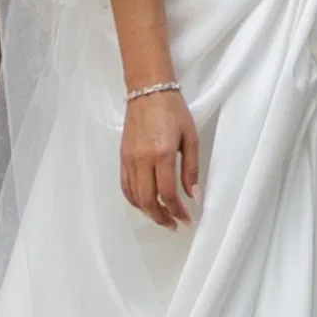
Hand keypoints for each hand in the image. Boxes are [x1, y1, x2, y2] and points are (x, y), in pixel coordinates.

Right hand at [119, 86, 200, 226]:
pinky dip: (134, 200)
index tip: (187, 220)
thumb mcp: (190, 137)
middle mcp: (142, 160)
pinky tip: (145, 204)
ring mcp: (129, 159)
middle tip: (174, 225)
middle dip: (161, 217)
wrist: (148, 90)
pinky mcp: (122, 157)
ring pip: (134, 196)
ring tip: (162, 218)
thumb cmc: (173, 110)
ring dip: (148, 212)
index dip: (177, 211)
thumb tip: (194, 195)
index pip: (167, 193)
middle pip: (148, 200)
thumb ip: (191, 169)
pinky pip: (125, 186)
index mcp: (162, 154)